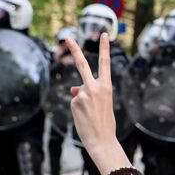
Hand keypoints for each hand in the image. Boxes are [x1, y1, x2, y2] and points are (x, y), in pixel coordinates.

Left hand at [67, 33, 131, 174]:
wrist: (102, 139)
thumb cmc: (105, 123)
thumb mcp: (102, 104)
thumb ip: (90, 93)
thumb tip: (74, 88)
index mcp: (107, 87)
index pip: (105, 63)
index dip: (104, 48)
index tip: (103, 35)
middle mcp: (95, 87)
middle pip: (82, 64)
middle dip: (75, 49)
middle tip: (67, 37)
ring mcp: (84, 93)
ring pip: (78, 92)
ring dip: (81, 103)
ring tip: (90, 116)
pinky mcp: (75, 101)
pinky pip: (74, 101)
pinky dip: (77, 109)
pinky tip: (84, 117)